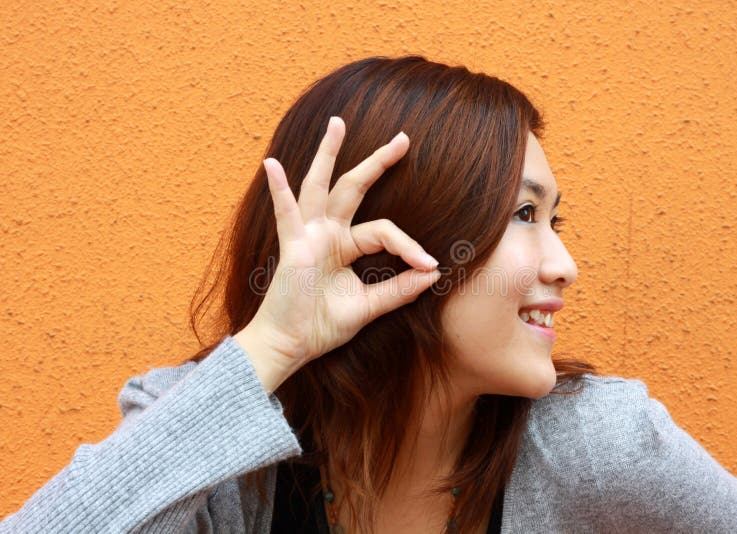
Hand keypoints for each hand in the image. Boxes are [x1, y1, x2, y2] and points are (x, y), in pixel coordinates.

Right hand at [234, 117, 440, 387]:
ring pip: (321, 186)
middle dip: (378, 162)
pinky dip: (279, 190)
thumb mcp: (369, 306)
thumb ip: (398, 289)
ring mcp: (309, 235)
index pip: (385, 231)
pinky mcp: (292, 247)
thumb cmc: (323, 326)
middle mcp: (328, 233)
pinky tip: (272, 164)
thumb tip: (434, 272)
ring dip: (328, 154)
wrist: (291, 347)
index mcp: (346, 246)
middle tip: (403, 138)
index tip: (430, 264)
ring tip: (337, 123)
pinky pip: (286, 215)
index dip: (409, 245)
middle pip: (354, 188)